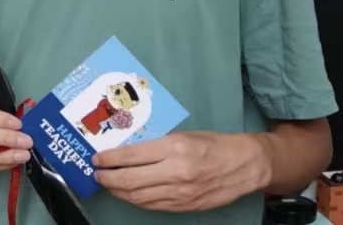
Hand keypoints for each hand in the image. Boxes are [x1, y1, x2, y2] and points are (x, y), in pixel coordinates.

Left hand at [93, 131, 271, 211]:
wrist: (244, 166)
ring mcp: (180, 193)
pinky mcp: (185, 206)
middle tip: (97, 173)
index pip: (132, 155)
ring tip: (108, 183)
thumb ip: (157, 144)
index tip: (97, 158)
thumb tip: (128, 150)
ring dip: (119, 191)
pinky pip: (153, 206)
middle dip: (108, 177)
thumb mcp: (184, 135)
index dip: (110, 159)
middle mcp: (176, 172)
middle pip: (131, 180)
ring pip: (139, 196)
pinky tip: (128, 194)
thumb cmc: (214, 144)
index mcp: (174, 147)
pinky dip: (136, 201)